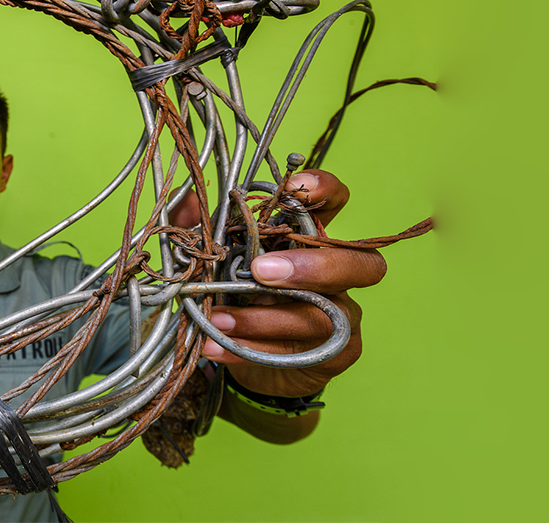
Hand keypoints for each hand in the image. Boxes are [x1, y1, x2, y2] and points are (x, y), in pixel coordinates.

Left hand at [198, 171, 380, 398]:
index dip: (325, 191)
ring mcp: (342, 315)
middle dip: (312, 266)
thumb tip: (190, 199)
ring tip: (219, 319)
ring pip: (321, 314)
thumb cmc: (239, 298)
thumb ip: (204, 231)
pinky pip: (301, 353)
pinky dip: (254, 349)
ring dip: (263, 318)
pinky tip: (218, 346)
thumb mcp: (217, 261)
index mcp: (310, 239)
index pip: (334, 204)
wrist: (249, 360)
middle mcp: (336, 274)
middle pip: (358, 263)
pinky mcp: (336, 354)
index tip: (293, 188)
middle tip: (260, 271)